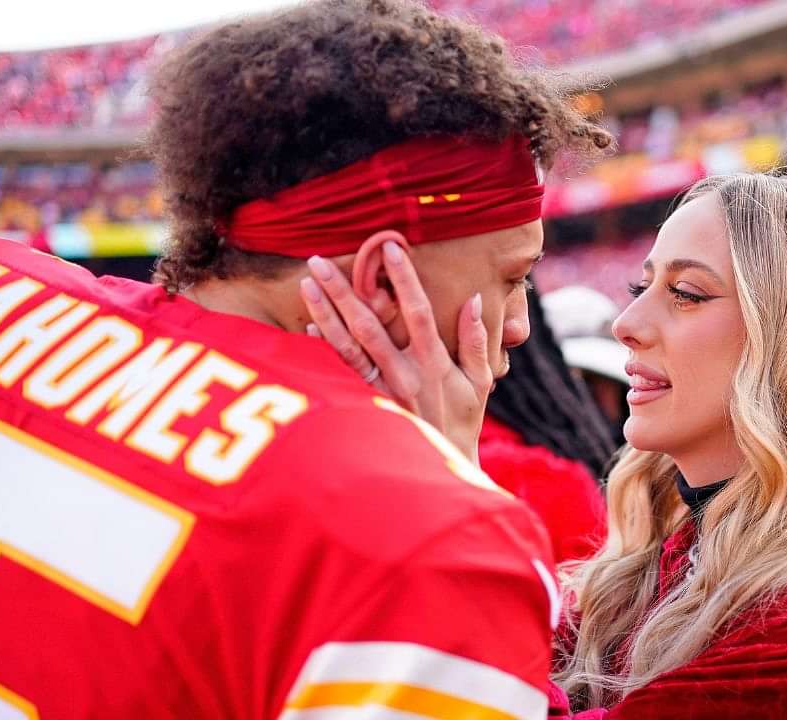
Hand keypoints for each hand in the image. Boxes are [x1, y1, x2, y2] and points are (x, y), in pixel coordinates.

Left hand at [299, 240, 492, 462]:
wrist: (440, 472)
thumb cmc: (462, 422)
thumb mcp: (480, 382)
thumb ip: (475, 340)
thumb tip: (474, 299)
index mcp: (434, 364)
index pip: (418, 312)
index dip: (404, 279)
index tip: (390, 248)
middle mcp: (404, 375)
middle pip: (369, 325)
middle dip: (344, 289)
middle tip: (319, 260)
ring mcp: (380, 392)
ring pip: (346, 347)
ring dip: (325, 313)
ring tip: (306, 283)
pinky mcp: (363, 407)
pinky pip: (338, 374)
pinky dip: (322, 349)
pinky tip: (307, 324)